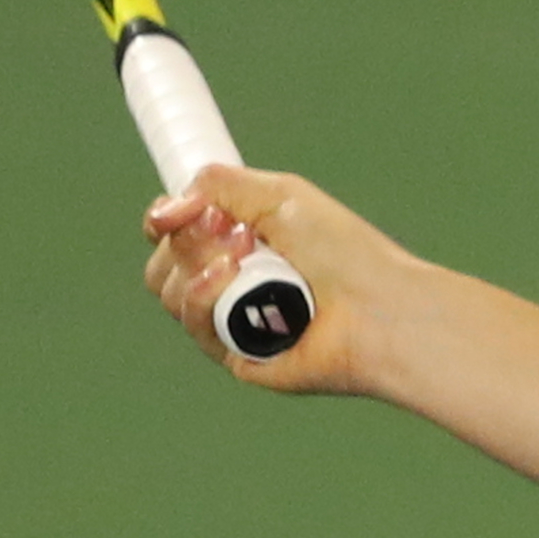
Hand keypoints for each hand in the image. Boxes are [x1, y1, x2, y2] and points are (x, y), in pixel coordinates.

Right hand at [141, 165, 401, 394]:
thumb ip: (222, 185)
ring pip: (169, 290)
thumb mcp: (282, 196)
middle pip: (164, 261)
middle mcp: (233, 279)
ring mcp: (230, 317)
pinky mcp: (233, 351)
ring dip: (197, 263)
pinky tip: (227, 279)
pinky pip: (193, 321)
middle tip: (232, 231)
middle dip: (184, 239)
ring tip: (245, 255)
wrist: (375, 308)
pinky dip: (202, 296)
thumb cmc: (344, 252)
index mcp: (244, 240)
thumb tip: (170, 201)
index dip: (165, 219)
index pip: (176, 231)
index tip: (170, 211)